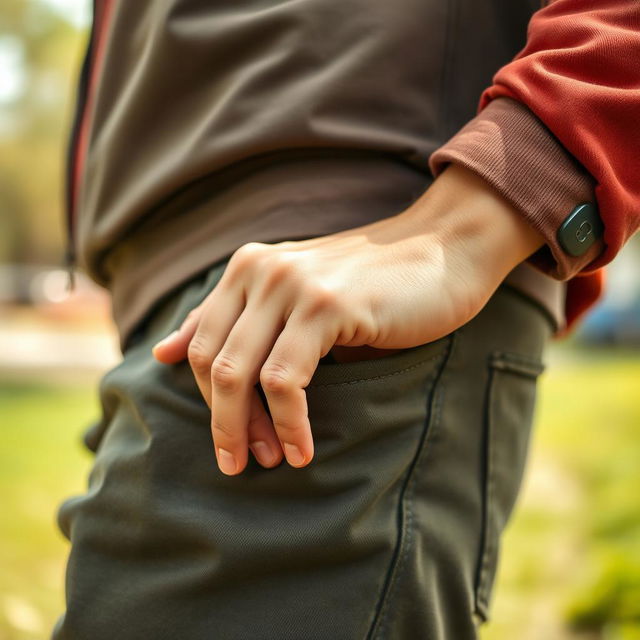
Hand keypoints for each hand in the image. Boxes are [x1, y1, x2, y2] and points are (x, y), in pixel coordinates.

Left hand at [151, 163, 543, 474]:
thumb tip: (160, 352)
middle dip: (223, 423)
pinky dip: (288, 422)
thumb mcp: (296, 298)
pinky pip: (285, 379)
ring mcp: (292, 285)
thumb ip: (230, 321)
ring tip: (270, 462)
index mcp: (247, 268)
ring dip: (248, 429)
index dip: (210, 402)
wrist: (446, 249)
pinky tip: (302, 449)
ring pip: (239, 374)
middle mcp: (260, 271)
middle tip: (242, 464)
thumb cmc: (374, 283)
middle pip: (211, 364)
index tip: (233, 441)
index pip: (199, 348)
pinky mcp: (326, 305)